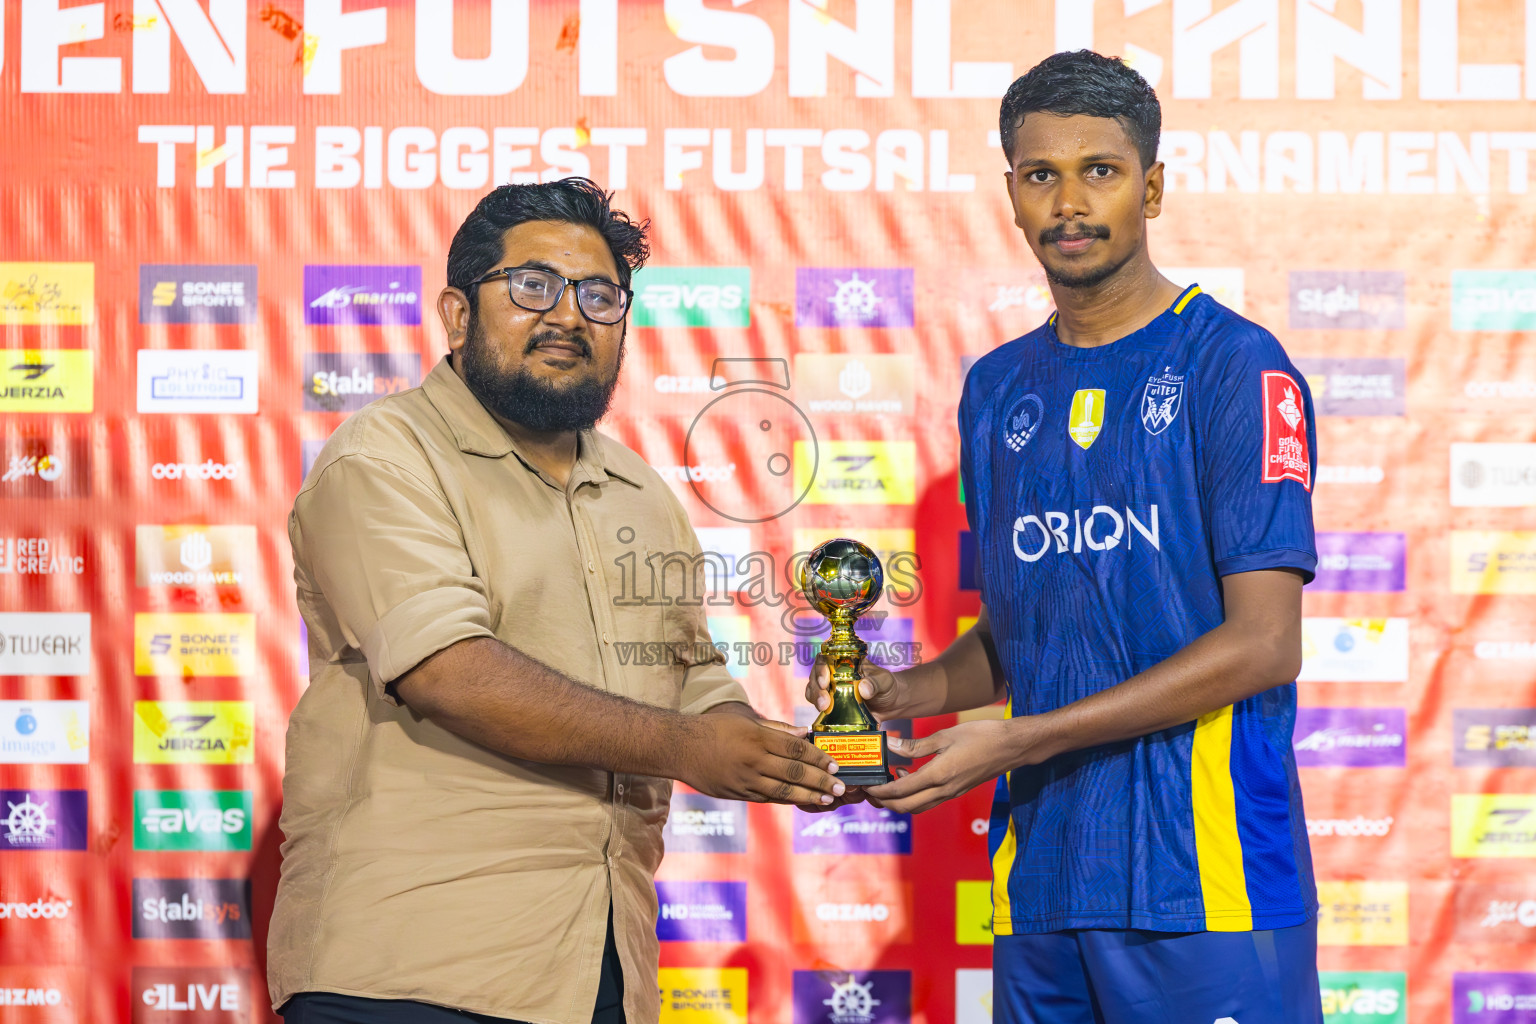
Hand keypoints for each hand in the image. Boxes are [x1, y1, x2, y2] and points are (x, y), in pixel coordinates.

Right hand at [679, 713, 846, 805]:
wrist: (680, 748)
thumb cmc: (714, 728)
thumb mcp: (744, 721)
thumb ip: (776, 728)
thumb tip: (804, 733)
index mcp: (757, 739)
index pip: (796, 750)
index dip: (818, 758)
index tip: (835, 764)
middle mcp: (753, 761)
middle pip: (794, 773)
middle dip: (821, 781)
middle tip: (840, 786)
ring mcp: (745, 781)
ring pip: (784, 791)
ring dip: (809, 796)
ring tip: (828, 799)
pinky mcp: (738, 794)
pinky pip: (768, 798)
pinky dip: (787, 800)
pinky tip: (802, 801)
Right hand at [804, 655, 902, 719]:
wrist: (891, 704)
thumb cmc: (887, 686)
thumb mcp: (884, 681)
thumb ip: (875, 683)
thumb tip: (864, 689)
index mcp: (844, 663)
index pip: (825, 659)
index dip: (821, 668)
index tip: (825, 681)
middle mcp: (833, 675)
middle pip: (815, 676)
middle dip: (816, 688)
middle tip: (823, 701)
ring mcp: (831, 691)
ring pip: (813, 691)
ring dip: (815, 699)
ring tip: (823, 708)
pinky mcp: (832, 707)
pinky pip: (819, 707)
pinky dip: (819, 711)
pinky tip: (824, 715)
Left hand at [864, 719, 1024, 814]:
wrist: (1012, 747)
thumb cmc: (981, 736)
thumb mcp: (945, 736)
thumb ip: (916, 745)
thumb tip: (890, 746)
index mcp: (939, 776)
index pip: (900, 791)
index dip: (879, 791)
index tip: (866, 784)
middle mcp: (944, 791)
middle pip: (906, 808)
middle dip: (884, 803)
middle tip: (869, 790)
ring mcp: (951, 794)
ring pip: (917, 808)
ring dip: (898, 802)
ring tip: (886, 783)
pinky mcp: (957, 791)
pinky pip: (929, 801)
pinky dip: (913, 796)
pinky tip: (909, 776)